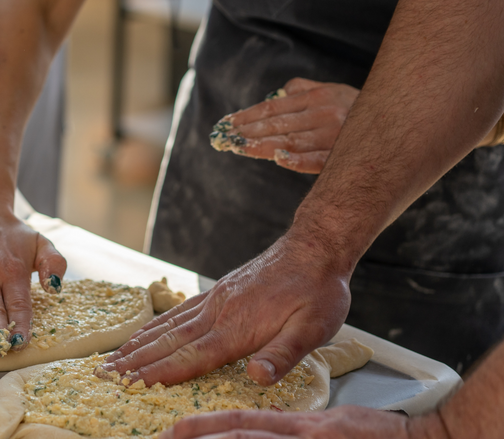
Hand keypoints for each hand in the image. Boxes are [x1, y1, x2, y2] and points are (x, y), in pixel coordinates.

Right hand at [101, 230, 350, 385]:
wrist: (314, 248)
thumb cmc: (318, 293)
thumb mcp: (314, 328)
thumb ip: (284, 354)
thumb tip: (258, 378)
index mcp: (238, 329)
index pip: (192, 357)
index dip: (160, 373)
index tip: (131, 385)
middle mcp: (217, 314)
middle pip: (168, 343)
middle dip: (134, 362)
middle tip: (105, 376)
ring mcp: (212, 302)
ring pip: (166, 328)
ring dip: (136, 345)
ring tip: (111, 359)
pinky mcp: (214, 293)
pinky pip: (176, 314)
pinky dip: (153, 327)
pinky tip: (141, 335)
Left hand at [216, 78, 358, 173]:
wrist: (402, 125)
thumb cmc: (357, 111)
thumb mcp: (334, 92)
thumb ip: (306, 90)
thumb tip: (281, 91)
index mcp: (319, 97)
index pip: (275, 107)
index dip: (248, 116)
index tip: (226, 124)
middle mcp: (325, 115)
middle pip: (278, 124)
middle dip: (248, 132)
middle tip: (225, 140)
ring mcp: (335, 137)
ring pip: (292, 142)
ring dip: (262, 146)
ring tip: (239, 148)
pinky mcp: (343, 157)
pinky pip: (318, 160)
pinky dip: (299, 159)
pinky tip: (279, 158)